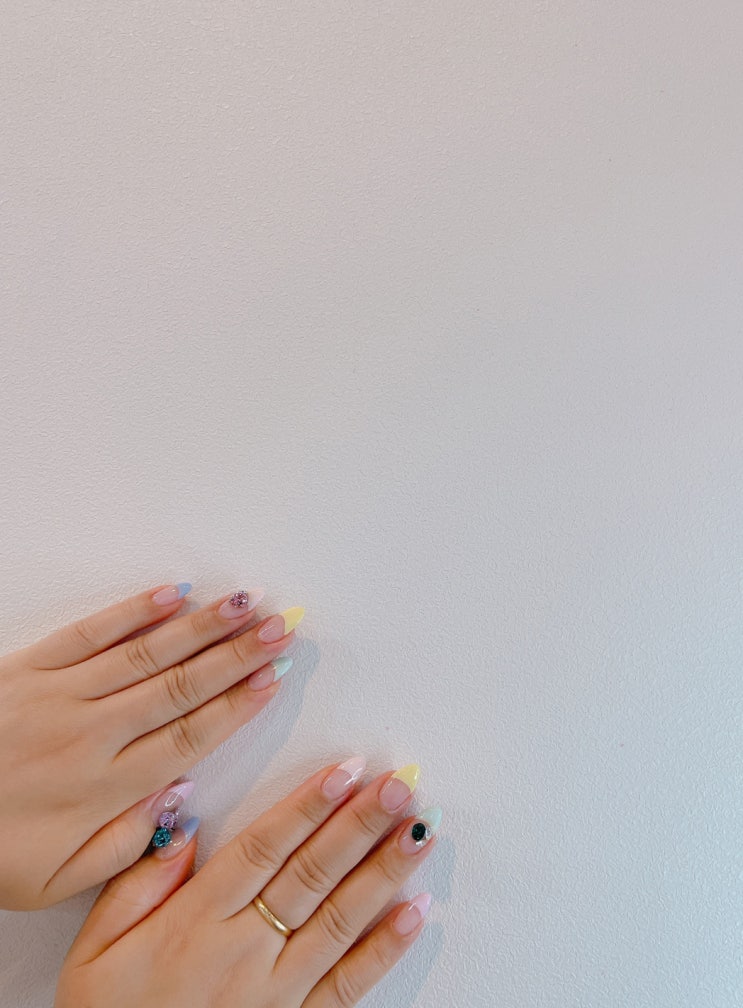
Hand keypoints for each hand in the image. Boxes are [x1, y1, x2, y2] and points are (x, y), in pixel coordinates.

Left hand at [0, 582, 303, 908]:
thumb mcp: (55, 883)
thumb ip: (125, 849)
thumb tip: (177, 796)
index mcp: (105, 788)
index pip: (192, 736)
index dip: (240, 704)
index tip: (275, 678)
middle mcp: (93, 734)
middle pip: (183, 686)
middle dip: (239, 653)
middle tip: (282, 627)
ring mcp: (62, 694)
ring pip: (148, 653)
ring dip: (202, 626)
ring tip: (245, 602)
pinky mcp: (31, 666)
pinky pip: (92, 632)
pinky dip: (133, 610)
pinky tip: (172, 593)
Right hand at [55, 760, 438, 1007]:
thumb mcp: (94, 950)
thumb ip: (136, 882)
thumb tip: (183, 821)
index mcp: (197, 921)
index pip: (263, 848)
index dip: (308, 805)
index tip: (347, 770)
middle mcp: (244, 949)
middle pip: (312, 873)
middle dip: (360, 825)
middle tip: (401, 786)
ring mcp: (276, 990)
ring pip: (339, 920)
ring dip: (383, 872)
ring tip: (420, 831)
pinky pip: (348, 986)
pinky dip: (386, 949)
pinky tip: (416, 912)